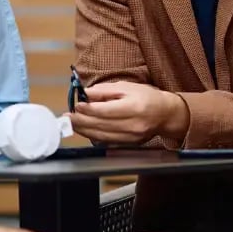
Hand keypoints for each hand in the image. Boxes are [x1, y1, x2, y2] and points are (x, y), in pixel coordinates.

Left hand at [67, 81, 187, 143]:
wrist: (165, 114)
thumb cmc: (147, 97)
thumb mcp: (127, 87)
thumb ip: (105, 91)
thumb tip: (86, 94)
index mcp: (133, 108)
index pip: (104, 111)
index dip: (88, 109)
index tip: (77, 106)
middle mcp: (132, 125)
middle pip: (100, 125)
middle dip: (81, 121)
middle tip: (67, 118)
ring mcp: (130, 137)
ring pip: (101, 136)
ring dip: (84, 130)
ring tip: (72, 124)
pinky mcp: (128, 144)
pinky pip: (106, 142)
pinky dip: (93, 136)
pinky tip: (85, 130)